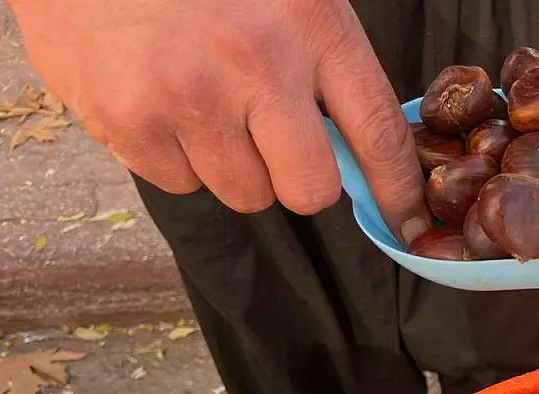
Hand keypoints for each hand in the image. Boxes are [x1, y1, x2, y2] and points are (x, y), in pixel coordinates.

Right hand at [7, 0, 431, 241]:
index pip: (378, 133)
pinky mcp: (128, 119)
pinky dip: (174, 153)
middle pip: (309, 191)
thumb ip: (327, 65)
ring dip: (231, 162)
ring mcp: (188, 96)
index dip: (398, 192)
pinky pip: (178, 182)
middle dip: (296, 177)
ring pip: (242, 193)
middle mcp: (256, 64)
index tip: (409, 225)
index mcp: (310, 24)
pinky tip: (157, 93)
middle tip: (268, 133)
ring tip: (201, 96)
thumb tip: (363, 154)